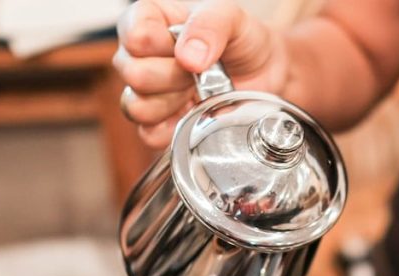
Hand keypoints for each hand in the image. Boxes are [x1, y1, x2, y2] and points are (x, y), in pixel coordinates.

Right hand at [114, 0, 287, 147]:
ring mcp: (146, 92)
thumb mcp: (232, 17)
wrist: (265, 70)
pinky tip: (195, 113)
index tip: (189, 47)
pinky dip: (176, 129)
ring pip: (137, 107)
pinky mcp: (159, 124)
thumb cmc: (241, 38)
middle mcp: (139, 55)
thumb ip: (209, 25)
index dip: (164, 47)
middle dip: (174, 76)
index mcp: (147, 19)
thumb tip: (188, 58)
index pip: (134, 37)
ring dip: (174, 102)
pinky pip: (150, 134)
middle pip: (133, 74)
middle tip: (201, 72)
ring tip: (198, 91)